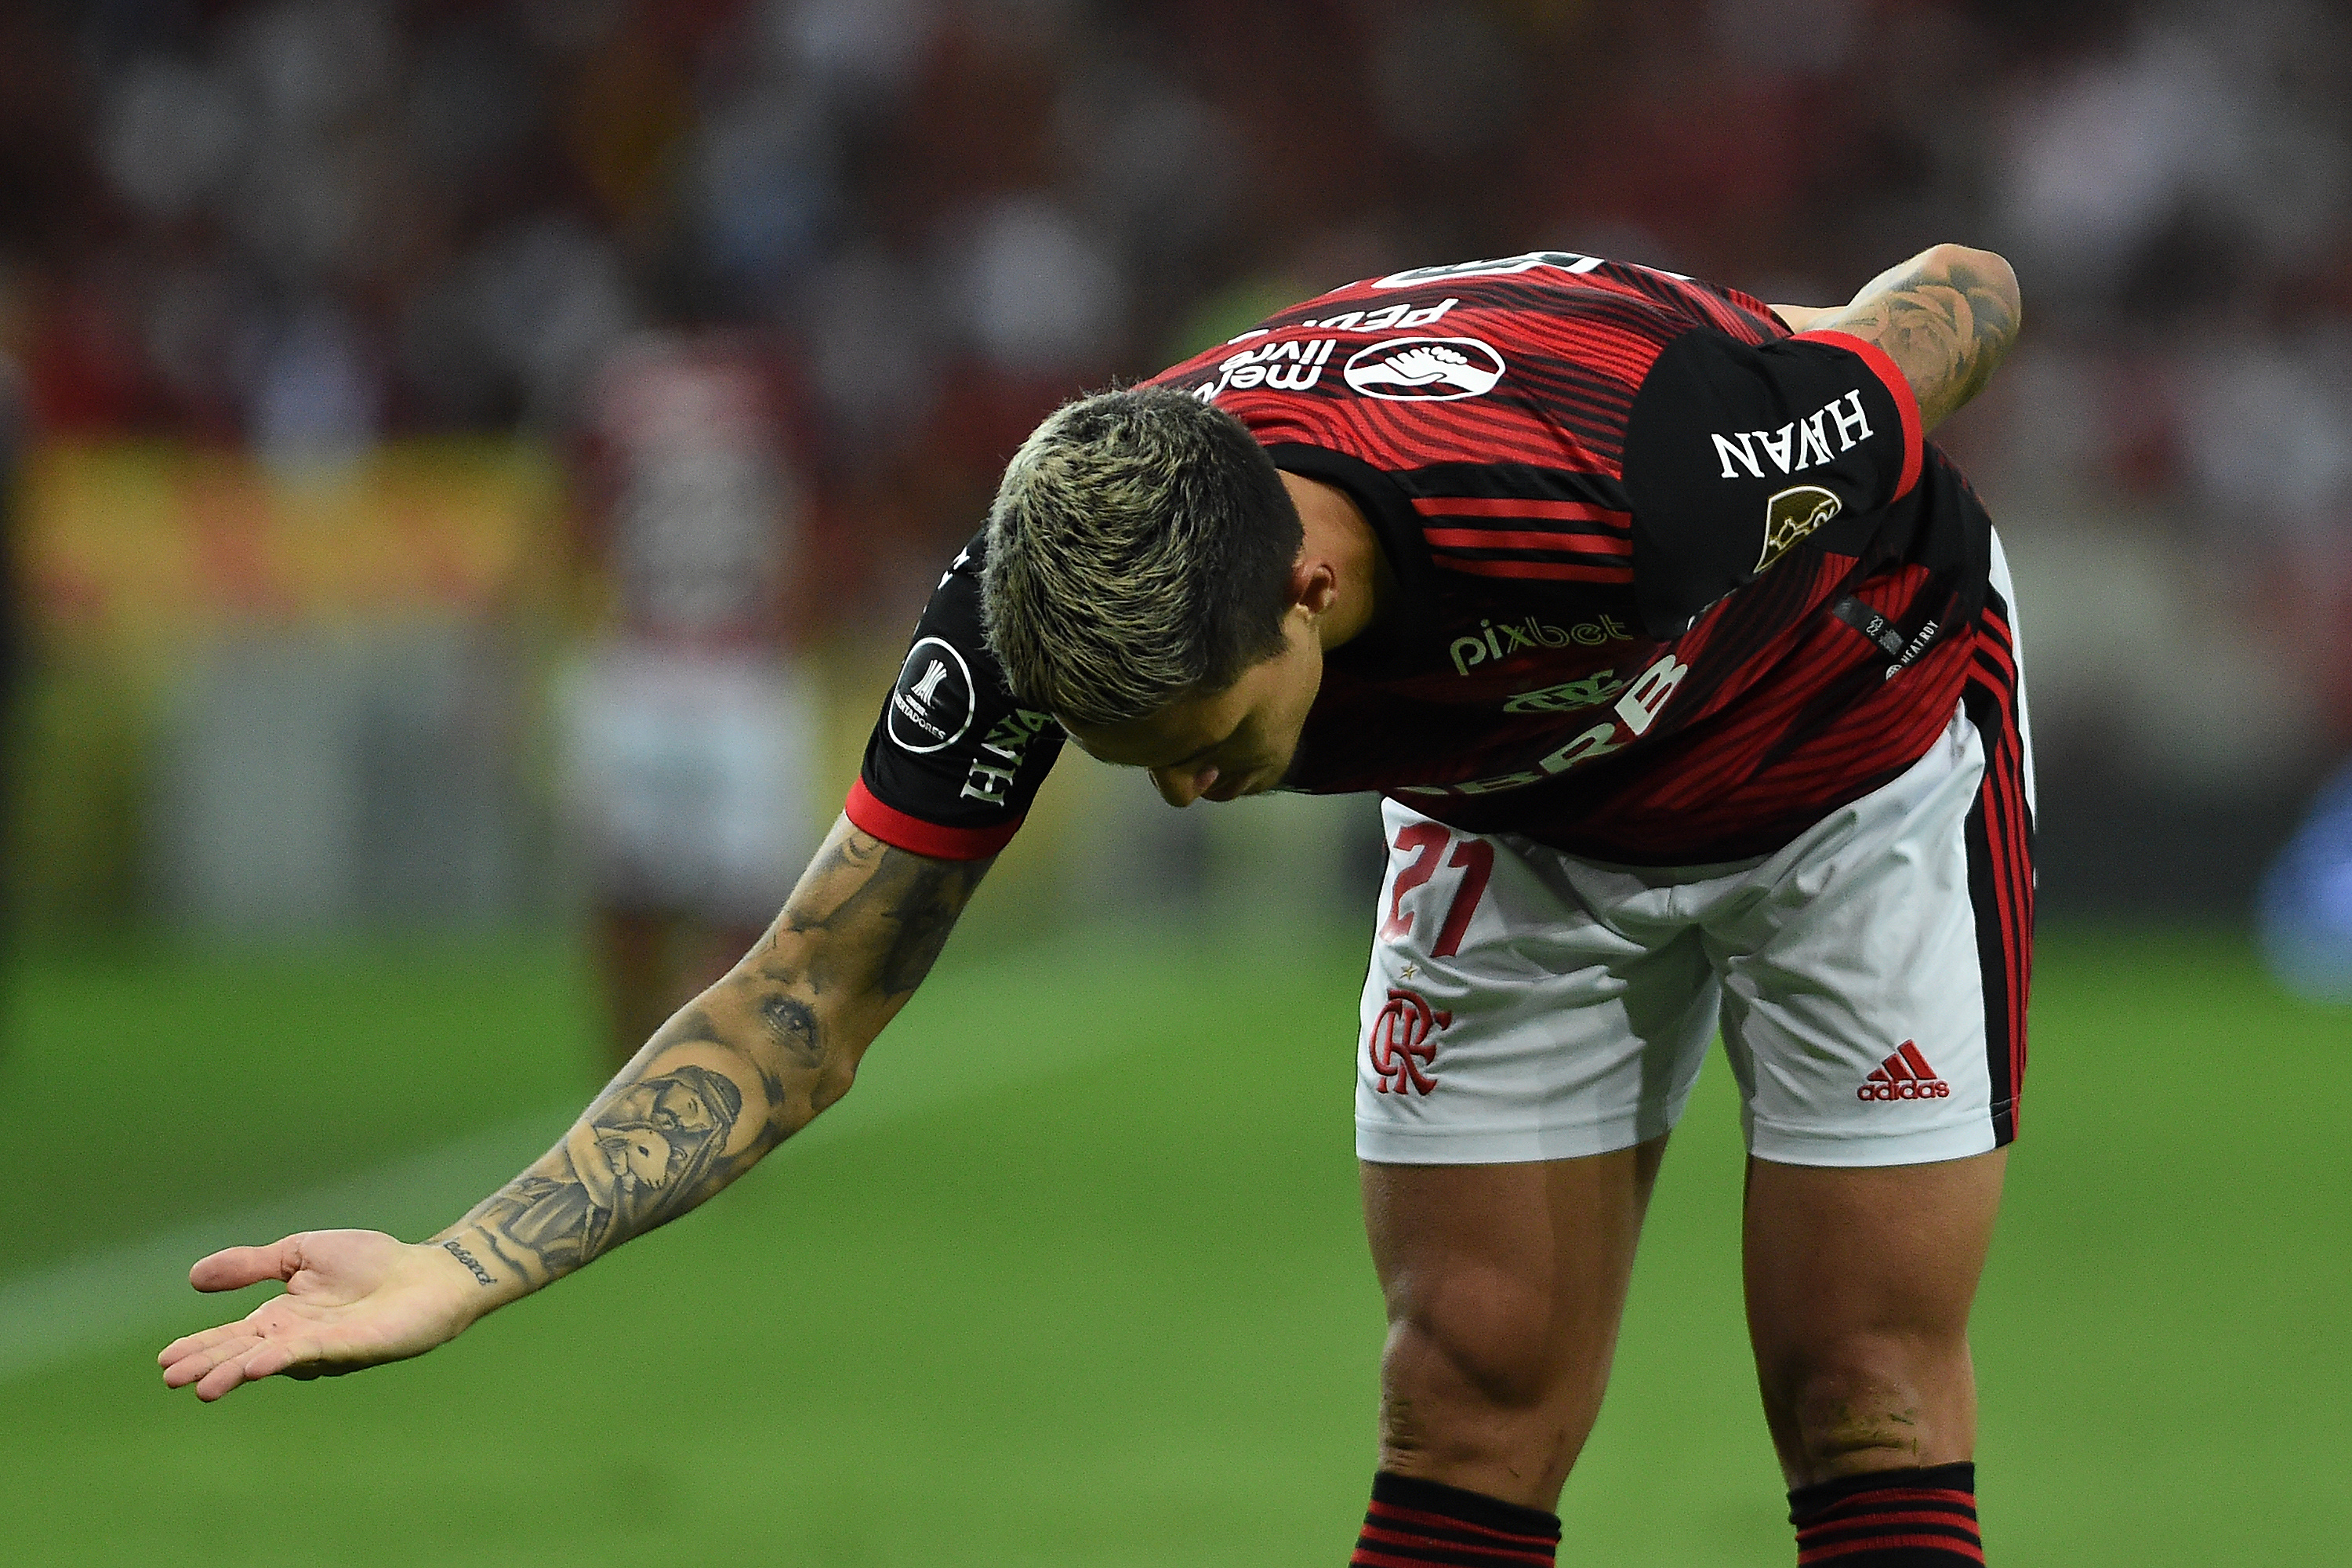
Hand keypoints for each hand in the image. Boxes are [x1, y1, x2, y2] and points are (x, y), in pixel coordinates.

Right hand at [158, 1230, 487, 1400]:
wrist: (429, 1272)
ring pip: (274, 1360)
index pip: (233, 1337)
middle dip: (211, 1366)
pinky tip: (260, 1363)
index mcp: (281, 1318)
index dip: (201, 1348)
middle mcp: (296, 1339)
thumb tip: (193, 1276)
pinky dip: (286, 1359)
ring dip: (239, 1372)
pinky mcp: (354, 1346)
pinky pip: (315, 1353)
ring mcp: (324, 1347)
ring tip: (204, 1386)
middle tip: (173, 1378)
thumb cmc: (371, 1263)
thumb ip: (253, 1265)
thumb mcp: (301, 1253)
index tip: (165, 1362)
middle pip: (245, 1354)